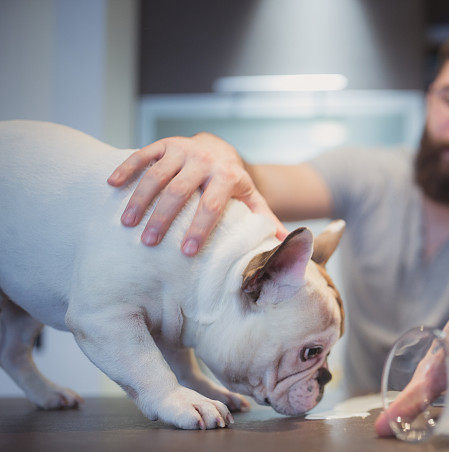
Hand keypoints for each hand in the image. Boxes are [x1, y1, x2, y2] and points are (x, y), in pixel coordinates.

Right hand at [107, 133, 287, 254]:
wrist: (218, 149)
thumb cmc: (233, 185)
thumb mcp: (250, 199)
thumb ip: (263, 220)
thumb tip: (281, 243)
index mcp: (227, 177)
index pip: (212, 205)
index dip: (200, 229)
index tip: (188, 253)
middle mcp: (204, 161)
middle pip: (179, 192)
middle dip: (163, 219)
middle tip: (149, 243)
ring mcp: (182, 150)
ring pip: (157, 175)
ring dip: (139, 199)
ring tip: (126, 224)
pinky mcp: (163, 144)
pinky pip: (141, 155)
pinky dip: (126, 169)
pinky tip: (111, 185)